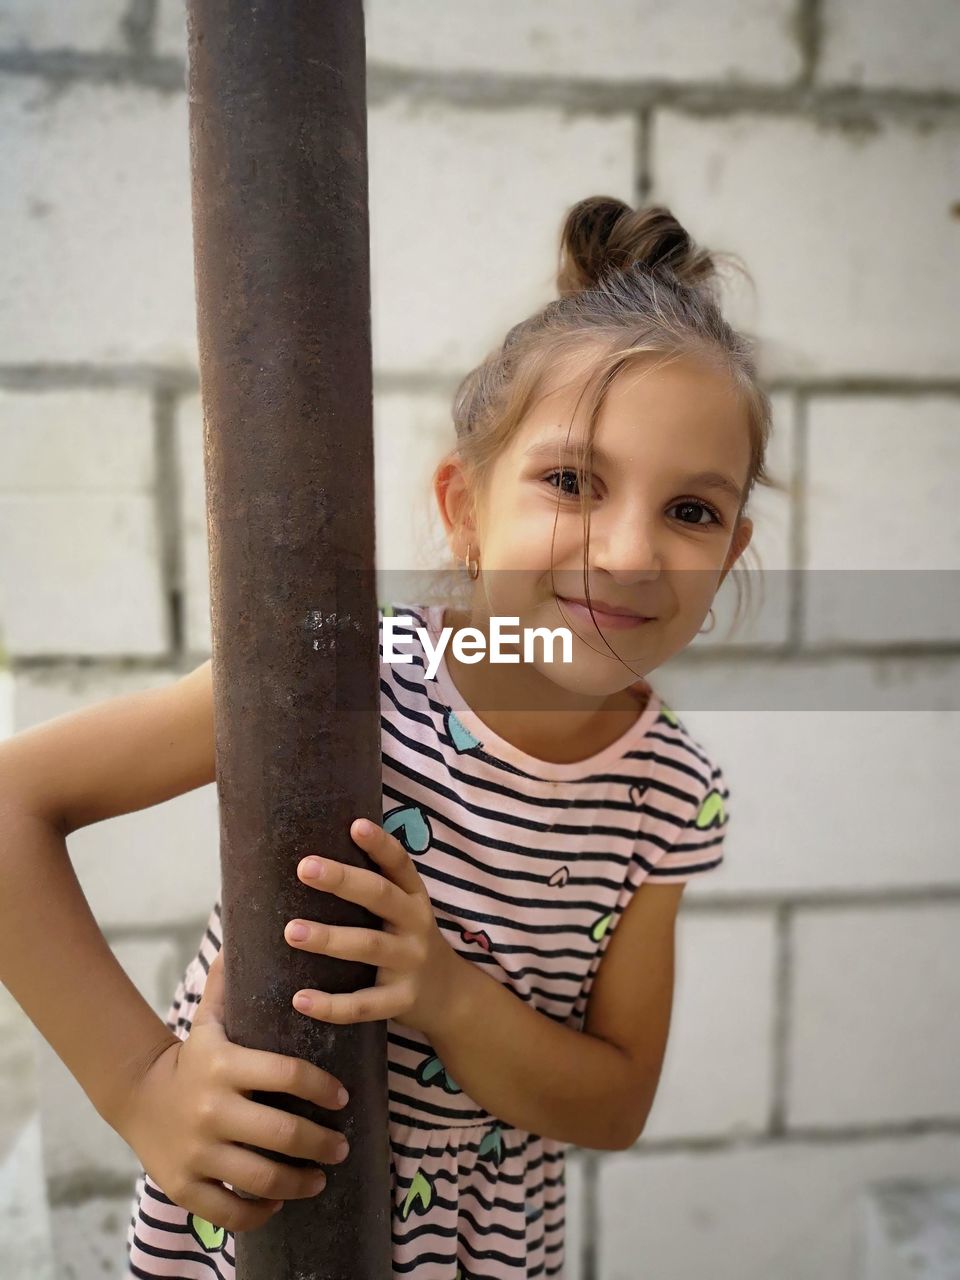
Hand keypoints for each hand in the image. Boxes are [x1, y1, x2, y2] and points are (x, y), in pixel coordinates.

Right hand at [114, 946, 350, 1233]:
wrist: (137, 1096)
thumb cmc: (193, 1055)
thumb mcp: (210, 1018)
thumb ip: (233, 982)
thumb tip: (253, 922)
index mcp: (224, 1065)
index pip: (287, 1077)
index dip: (321, 1088)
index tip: (342, 1098)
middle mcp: (212, 1110)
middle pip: (283, 1134)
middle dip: (322, 1143)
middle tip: (343, 1144)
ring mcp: (198, 1153)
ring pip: (263, 1178)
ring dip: (301, 1180)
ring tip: (321, 1174)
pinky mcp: (185, 1187)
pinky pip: (232, 1210)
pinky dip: (262, 1210)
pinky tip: (281, 1200)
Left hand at [285, 817, 463, 1038]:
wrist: (449, 996)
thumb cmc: (407, 941)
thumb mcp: (403, 910)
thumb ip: (372, 889)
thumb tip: (311, 860)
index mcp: (413, 897)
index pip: (399, 864)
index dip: (380, 844)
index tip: (355, 825)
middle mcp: (415, 924)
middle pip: (381, 897)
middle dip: (343, 881)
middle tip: (305, 868)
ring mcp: (410, 963)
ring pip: (369, 946)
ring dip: (330, 939)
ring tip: (292, 931)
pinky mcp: (401, 1001)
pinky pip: (364, 1005)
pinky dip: (331, 1005)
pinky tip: (300, 999)